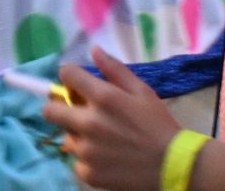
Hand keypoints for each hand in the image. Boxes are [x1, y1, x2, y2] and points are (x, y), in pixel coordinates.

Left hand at [44, 49, 181, 189]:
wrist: (174, 166)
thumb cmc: (159, 125)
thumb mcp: (142, 91)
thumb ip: (115, 69)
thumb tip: (93, 50)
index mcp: (102, 98)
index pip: (65, 75)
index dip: (70, 77)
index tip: (78, 84)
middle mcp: (88, 123)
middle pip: (50, 110)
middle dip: (60, 107)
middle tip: (77, 113)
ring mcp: (86, 151)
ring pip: (66, 137)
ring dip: (77, 136)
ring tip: (100, 139)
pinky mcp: (89, 173)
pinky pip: (76, 162)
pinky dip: (87, 160)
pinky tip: (105, 158)